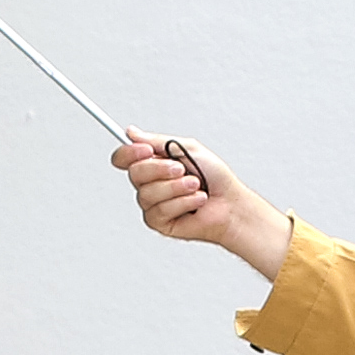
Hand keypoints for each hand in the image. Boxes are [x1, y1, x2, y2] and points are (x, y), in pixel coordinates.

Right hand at [114, 136, 287, 278]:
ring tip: (196, 186)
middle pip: (134, 173)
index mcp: (153, 163)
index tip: (147, 150)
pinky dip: (183, 203)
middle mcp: (149, 183)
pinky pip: (159, 211)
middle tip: (182, 169)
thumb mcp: (187, 148)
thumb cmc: (215, 178)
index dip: (130, 152)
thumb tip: (131, 133)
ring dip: (177, 187)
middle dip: (161, 169)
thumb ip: (156, 141)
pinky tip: (195, 202)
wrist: (231, 203)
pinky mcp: (159, 222)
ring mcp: (152, 204)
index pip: (123, 157)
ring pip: (148, 193)